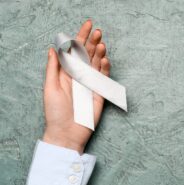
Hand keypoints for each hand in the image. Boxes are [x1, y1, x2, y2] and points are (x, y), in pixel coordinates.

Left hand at [43, 20, 110, 152]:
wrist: (67, 132)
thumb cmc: (55, 112)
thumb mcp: (50, 87)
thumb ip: (53, 67)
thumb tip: (53, 48)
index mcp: (66, 73)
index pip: (74, 51)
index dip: (80, 37)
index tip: (87, 25)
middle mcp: (79, 76)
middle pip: (88, 55)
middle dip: (93, 42)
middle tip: (98, 31)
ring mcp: (90, 84)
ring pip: (97, 64)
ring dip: (99, 53)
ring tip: (101, 43)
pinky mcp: (99, 93)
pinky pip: (103, 78)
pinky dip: (105, 68)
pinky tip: (104, 60)